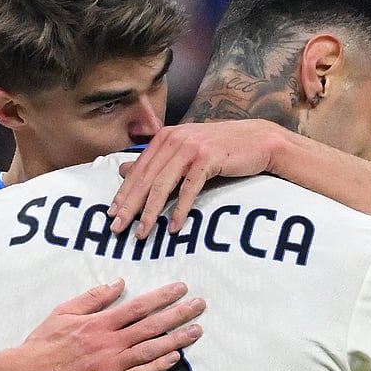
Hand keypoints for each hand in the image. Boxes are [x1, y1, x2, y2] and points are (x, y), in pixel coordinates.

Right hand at [14, 278, 204, 370]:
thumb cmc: (44, 342)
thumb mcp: (64, 311)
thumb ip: (94, 298)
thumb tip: (119, 283)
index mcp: (100, 323)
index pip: (139, 307)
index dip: (163, 297)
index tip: (182, 289)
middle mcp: (110, 343)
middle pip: (152, 326)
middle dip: (179, 315)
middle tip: (200, 306)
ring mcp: (111, 367)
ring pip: (151, 350)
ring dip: (177, 340)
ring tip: (197, 331)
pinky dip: (159, 366)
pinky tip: (175, 358)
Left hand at [107, 120, 283, 237]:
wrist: (258, 141)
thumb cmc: (222, 148)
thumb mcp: (185, 152)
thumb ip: (156, 160)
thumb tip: (123, 170)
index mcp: (166, 137)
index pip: (138, 169)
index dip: (123, 193)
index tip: (112, 214)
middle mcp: (175, 138)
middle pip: (146, 178)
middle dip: (130, 206)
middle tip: (117, 228)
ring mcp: (191, 147)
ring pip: (163, 185)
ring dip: (150, 212)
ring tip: (141, 233)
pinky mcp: (208, 158)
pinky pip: (188, 189)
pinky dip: (180, 210)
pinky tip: (173, 227)